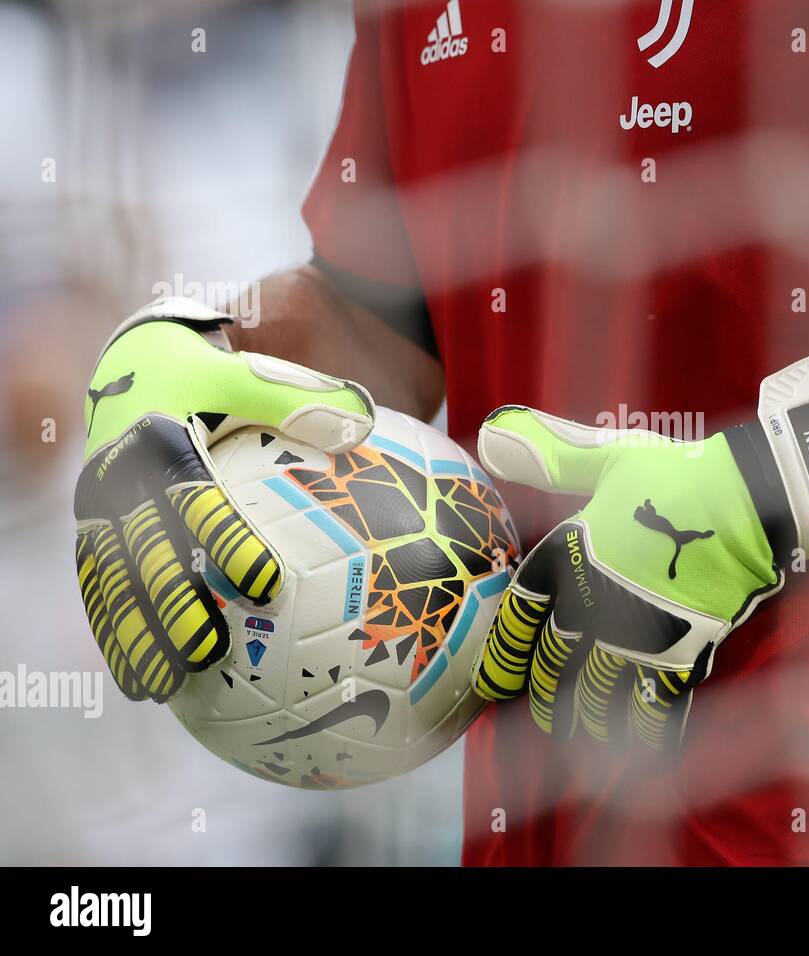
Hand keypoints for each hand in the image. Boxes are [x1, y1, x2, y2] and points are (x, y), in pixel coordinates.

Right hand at [74, 298, 372, 701]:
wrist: (138, 364)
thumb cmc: (213, 377)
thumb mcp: (252, 374)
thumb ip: (304, 399)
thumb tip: (364, 423)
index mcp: (162, 438)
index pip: (197, 497)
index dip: (226, 539)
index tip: (264, 583)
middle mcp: (121, 478)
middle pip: (145, 551)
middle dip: (171, 603)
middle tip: (207, 649)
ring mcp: (100, 510)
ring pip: (112, 581)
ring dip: (134, 635)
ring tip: (162, 688)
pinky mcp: (93, 533)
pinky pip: (100, 591)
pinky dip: (117, 636)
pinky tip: (141, 684)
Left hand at [469, 351, 808, 748]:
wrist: (749, 504)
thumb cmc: (678, 477)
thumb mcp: (609, 458)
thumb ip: (550, 455)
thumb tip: (491, 432)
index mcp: (571, 559)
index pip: (520, 617)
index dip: (503, 653)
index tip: (493, 679)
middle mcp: (594, 607)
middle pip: (552, 667)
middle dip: (540, 694)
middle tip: (535, 716)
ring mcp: (636, 638)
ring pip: (595, 697)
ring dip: (582, 722)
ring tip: (576, 739)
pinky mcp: (681, 657)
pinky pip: (651, 711)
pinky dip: (640, 735)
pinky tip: (634, 755)